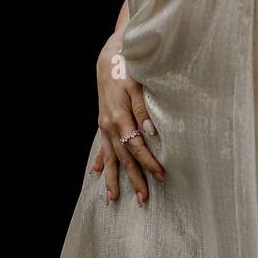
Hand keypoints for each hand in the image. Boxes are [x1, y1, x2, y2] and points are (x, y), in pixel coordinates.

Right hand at [91, 42, 164, 205]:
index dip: (149, 162)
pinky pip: (101, 147)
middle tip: (142, 200)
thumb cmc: (128, 68)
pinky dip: (100, 161)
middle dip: (133, 179)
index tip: (161, 175)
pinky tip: (96, 173)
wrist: (109, 57)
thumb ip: (143, 110)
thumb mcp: (138, 85)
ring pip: (109, 157)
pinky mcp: (103, 122)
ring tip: (113, 198)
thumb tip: (151, 133)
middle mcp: (109, 125)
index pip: (137, 147)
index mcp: (119, 117)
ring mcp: (104, 125)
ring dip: (112, 178)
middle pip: (123, 159)